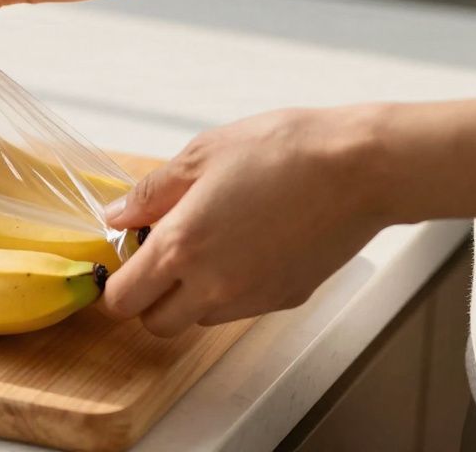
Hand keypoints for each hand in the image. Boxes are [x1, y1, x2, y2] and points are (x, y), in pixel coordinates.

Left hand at [100, 105, 391, 336]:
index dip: (115, 282)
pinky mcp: (284, 299)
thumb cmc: (282, 150)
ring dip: (190, 295)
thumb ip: (150, 194)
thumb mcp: (200, 155)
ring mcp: (251, 299)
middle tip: (161, 254)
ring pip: (198, 320)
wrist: (359, 167)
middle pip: (156, 325)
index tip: (125, 254)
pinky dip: (230, 290)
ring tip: (210, 243)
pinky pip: (239, 309)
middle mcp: (213, 285)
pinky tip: (246, 246)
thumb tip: (117, 216)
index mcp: (181, 247)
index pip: (123, 299)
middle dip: (149, 298)